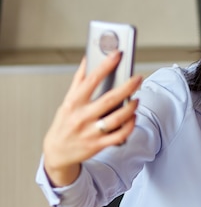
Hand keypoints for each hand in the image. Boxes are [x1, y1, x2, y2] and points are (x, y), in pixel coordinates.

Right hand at [43, 52, 141, 186]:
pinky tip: (133, 117)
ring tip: (137, 100)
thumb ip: (79, 80)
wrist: (57, 152)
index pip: (92, 80)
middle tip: (138, 78)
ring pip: (117, 118)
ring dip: (131, 108)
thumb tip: (88, 58)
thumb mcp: (67, 100)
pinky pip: (119, 135)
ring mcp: (90, 132)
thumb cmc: (65, 123)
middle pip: (110, 99)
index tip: (117, 54)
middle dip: (127, 87)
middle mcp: (81, 116)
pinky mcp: (98, 145)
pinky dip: (129, 125)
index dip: (106, 66)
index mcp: (73, 102)